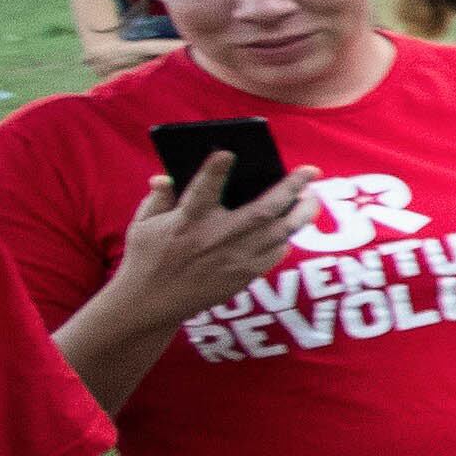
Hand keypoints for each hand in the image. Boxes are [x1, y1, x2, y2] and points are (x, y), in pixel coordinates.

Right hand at [111, 158, 316, 327]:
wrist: (151, 303)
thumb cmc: (146, 257)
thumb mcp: (142, 224)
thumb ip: (158, 197)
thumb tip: (165, 175)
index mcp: (186, 221)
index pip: (202, 191)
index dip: (214, 172)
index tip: (228, 152)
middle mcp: (215, 239)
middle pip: (262, 211)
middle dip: (290, 188)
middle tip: (311, 170)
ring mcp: (234, 259)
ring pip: (279, 233)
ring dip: (302, 213)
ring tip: (313, 197)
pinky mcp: (243, 276)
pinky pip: (275, 254)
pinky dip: (285, 238)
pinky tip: (291, 226)